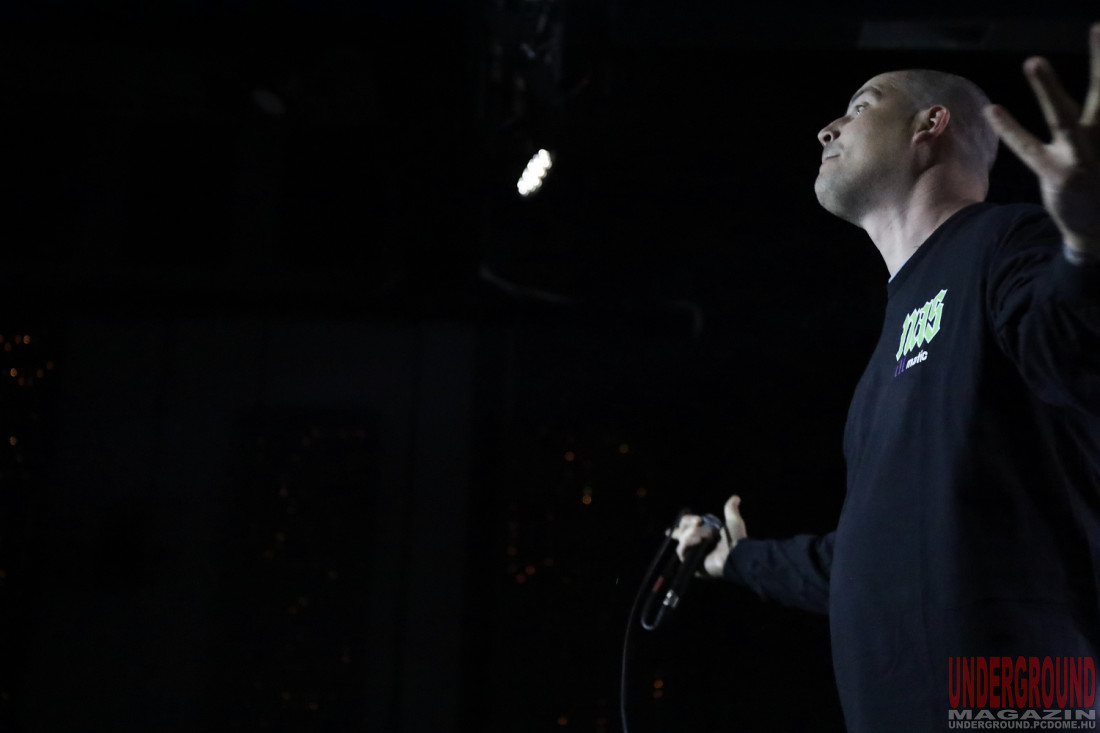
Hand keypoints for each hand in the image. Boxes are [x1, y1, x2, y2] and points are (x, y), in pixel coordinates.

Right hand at [670, 495, 747, 577]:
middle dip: (687, 524)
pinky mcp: (691, 564)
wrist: (736, 554)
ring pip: (682, 539)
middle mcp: (698, 547)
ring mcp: (694, 556)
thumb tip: (736, 497)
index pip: (687, 529)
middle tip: (699, 521)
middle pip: (680, 532)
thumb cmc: (736, 539)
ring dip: (693, 532)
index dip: (683, 525)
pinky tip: (699, 540)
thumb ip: (730, 509)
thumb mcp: (733, 521)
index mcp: (706, 537)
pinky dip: (688, 542)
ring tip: (707, 534)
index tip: (689, 522)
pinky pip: (681, 550)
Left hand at [984, 23, 1099, 256]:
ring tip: (1034, 60)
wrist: (1099, 230)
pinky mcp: (1059, 175)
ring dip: (1049, 87)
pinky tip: (991, 111)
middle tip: (1098, 27)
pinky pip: (1028, 147)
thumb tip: (1076, 113)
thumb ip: (1093, 125)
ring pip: (1064, 114)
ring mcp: (1082, 155)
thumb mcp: (1098, 151)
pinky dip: (1010, 128)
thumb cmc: (1098, 184)